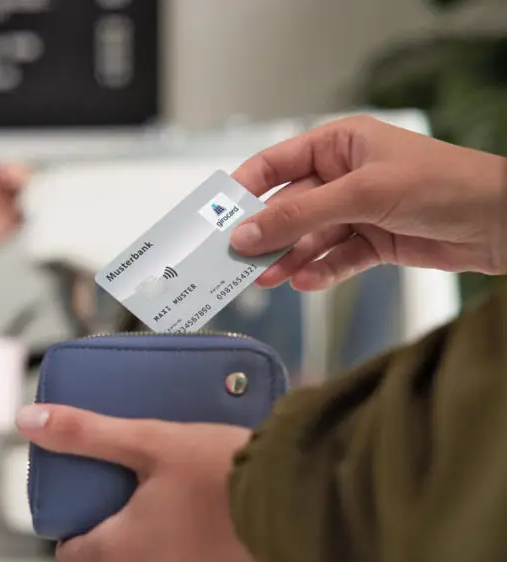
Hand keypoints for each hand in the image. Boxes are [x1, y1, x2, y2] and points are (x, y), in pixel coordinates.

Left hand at [16, 404, 284, 561]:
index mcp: (123, 554)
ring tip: (199, 505)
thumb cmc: (225, 474)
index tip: (93, 507)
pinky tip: (228, 529)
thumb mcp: (149, 441)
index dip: (76, 533)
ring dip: (174, 548)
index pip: (71, 559)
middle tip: (157, 490)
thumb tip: (30, 423)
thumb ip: (86, 434)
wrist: (303, 505)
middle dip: (134, 530)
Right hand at [230, 114, 506, 290]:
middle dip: (264, 233)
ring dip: (287, 258)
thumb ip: (300, 215)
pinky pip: (334, 259)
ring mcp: (358, 210)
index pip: (276, 164)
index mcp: (339, 144)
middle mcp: (345, 175)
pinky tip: (305, 282)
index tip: (218, 217)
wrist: (501, 221)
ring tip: (266, 278)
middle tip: (235, 258)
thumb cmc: (443, 184)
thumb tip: (247, 231)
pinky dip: (319, 272)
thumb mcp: (361, 194)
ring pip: (308, 237)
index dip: (245, 190)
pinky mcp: (374, 242)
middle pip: (288, 206)